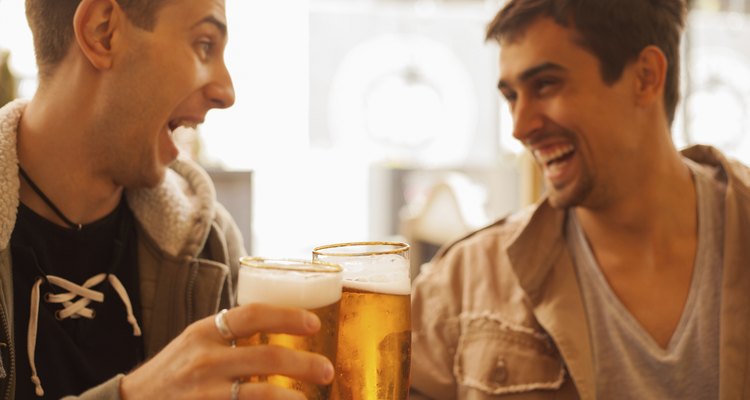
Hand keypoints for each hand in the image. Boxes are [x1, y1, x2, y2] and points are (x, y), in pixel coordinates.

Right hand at [119, 303, 334, 398]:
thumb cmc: (173, 370)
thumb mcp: (195, 341)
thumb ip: (229, 332)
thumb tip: (278, 320)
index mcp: (205, 331)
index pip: (253, 314)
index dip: (288, 316)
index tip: (314, 323)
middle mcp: (205, 360)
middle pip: (267, 356)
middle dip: (305, 364)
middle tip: (326, 370)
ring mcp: (205, 392)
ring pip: (261, 393)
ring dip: (292, 398)